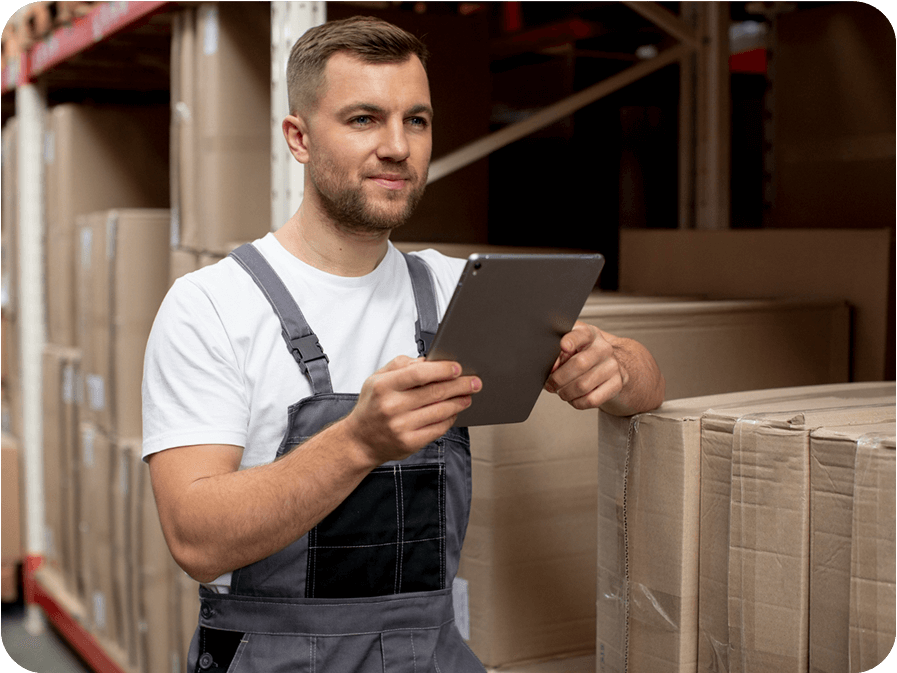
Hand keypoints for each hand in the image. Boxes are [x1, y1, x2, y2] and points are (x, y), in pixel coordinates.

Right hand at [343, 356, 481, 464]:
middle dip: (460, 385)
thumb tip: (429, 361)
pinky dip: (449, 418)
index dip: (442, 369)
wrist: (359, 440)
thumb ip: (401, 365)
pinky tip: (453, 412)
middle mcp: (392, 407)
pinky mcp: (409, 443)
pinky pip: (438, 428)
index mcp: (384, 386)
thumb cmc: (371, 406)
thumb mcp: (377, 379)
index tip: (457, 368)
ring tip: (467, 396)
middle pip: (435, 392)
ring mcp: (401, 427)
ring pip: (440, 411)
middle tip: (474, 382)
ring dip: (459, 402)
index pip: (419, 373)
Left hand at [544, 322, 626, 410]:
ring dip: (565, 393)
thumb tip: (553, 367)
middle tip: (550, 384)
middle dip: (558, 378)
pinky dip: (577, 402)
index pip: (581, 334)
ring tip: (561, 392)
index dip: (571, 340)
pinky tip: (574, 398)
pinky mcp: (617, 384)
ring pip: (583, 385)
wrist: (608, 366)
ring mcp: (612, 366)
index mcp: (590, 334)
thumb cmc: (583, 356)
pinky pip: (592, 399)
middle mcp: (604, 348)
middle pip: (579, 364)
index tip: (563, 346)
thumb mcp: (570, 348)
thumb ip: (559, 353)